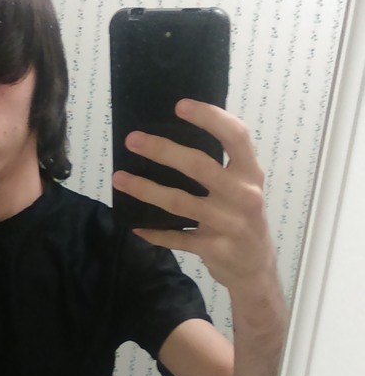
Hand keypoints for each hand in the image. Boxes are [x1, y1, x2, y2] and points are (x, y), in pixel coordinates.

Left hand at [112, 98, 275, 294]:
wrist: (256, 269)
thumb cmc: (243, 218)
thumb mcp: (243, 188)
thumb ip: (221, 167)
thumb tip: (172, 139)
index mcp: (251, 173)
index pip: (235, 135)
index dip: (209, 117)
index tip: (179, 105)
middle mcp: (244, 195)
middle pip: (199, 165)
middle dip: (162, 150)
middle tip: (132, 140)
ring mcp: (230, 224)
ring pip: (179, 201)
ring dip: (145, 189)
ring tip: (119, 178)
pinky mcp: (215, 248)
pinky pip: (175, 238)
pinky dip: (153, 232)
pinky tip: (136, 225)